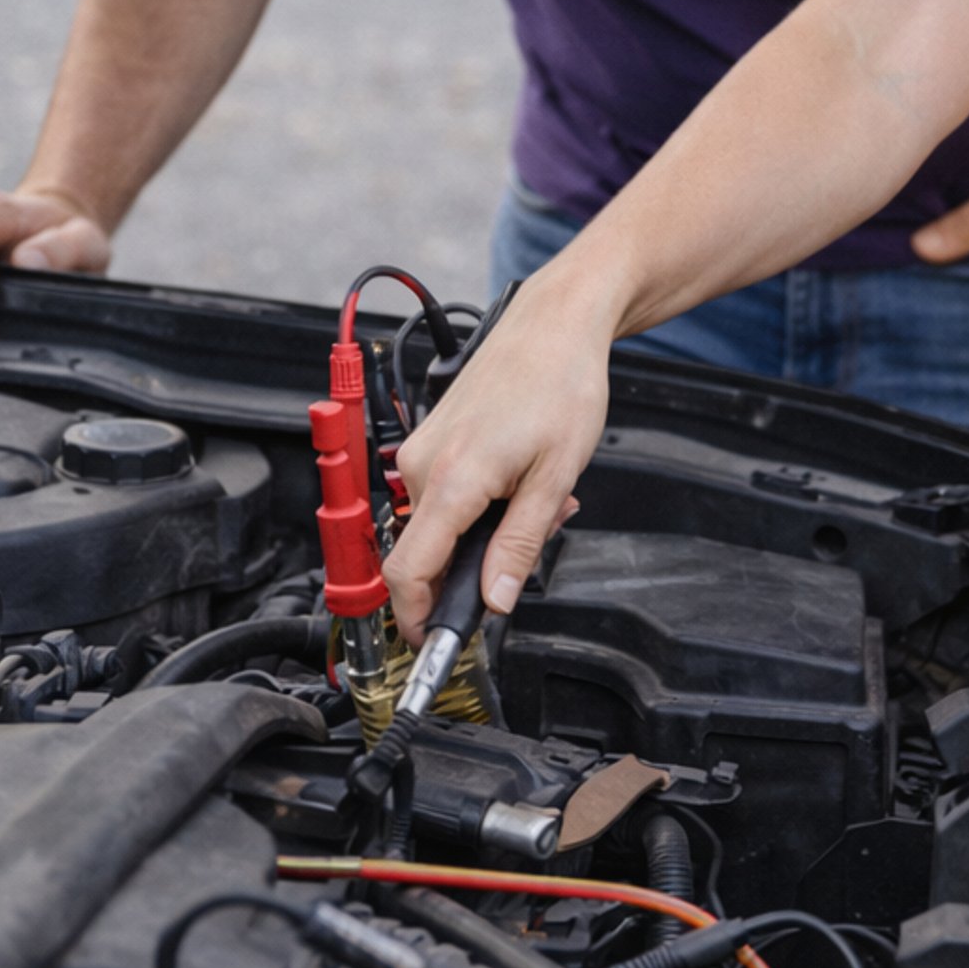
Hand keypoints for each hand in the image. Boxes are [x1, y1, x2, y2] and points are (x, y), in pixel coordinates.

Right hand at [386, 276, 609, 644]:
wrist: (554, 323)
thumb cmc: (560, 384)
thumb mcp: (554, 477)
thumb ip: (519, 545)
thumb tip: (493, 601)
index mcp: (451, 480)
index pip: (408, 573)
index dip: (418, 619)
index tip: (435, 644)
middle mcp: (423, 465)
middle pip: (426, 553)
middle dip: (474, 568)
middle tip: (533, 543)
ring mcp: (423, 449)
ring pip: (440, 523)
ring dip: (484, 532)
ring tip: (538, 500)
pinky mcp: (431, 438)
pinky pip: (444, 493)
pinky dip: (479, 503)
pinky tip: (520, 480)